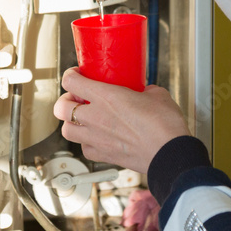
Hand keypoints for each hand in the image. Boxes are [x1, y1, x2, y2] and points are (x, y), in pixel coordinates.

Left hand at [54, 68, 190, 173]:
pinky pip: (83, 149)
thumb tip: (144, 91)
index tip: (76, 75)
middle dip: (65, 101)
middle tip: (76, 98)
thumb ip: (144, 90)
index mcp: (106, 97)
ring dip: (71, 122)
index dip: (70, 75)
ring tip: (82, 119)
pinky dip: (85, 143)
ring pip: (66, 130)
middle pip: (60, 107)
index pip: (71, 82)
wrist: (170, 153)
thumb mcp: (156, 94)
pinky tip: (95, 138)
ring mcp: (96, 138)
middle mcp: (95, 117)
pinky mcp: (103, 155)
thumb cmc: (164, 125)